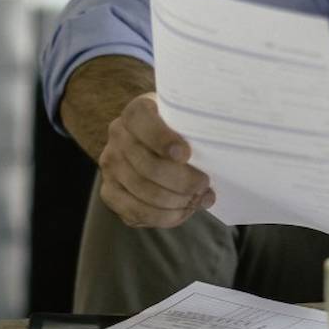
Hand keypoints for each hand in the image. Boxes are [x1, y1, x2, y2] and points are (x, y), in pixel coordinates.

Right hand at [96, 91, 213, 227]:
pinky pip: (135, 212)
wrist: (159, 144)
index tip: (186, 154)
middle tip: (204, 185)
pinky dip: (163, 217)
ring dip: (176, 201)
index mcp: (137, 112)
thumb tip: (219, 163)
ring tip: (197, 200)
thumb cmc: (183, 132)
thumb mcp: (189, 122)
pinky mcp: (110, 192)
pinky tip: (182, 211)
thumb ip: (199, 132)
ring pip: (143, 192)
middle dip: (181, 181)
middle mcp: (117, 135)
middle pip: (147, 166)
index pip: (142, 122)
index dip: (162, 140)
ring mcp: (110, 165)